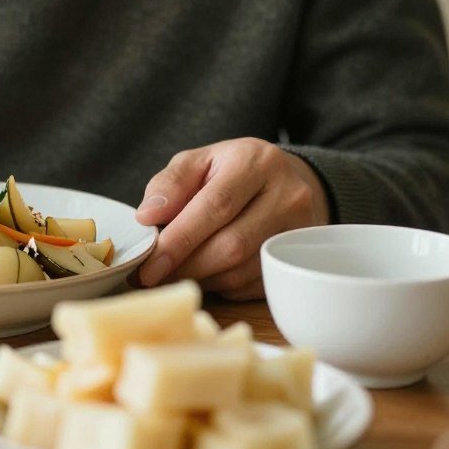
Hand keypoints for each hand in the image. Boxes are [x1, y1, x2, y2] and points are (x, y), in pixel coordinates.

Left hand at [134, 137, 329, 299]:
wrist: (284, 180)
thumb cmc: (231, 171)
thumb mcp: (197, 162)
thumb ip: (169, 183)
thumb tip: (147, 215)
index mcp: (255, 162)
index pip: (215, 207)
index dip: (180, 240)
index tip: (149, 265)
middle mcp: (288, 195)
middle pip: (231, 245)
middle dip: (186, 266)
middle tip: (153, 276)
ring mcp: (300, 231)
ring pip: (242, 271)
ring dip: (201, 278)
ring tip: (174, 273)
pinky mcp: (300, 260)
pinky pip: (253, 286)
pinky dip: (222, 285)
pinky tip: (205, 273)